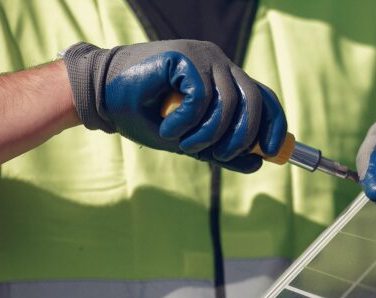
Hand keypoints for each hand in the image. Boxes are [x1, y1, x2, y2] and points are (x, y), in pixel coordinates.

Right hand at [62, 40, 285, 171]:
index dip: (274, 125)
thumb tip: (258, 163)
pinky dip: (188, 122)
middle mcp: (219, 64)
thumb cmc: (145, 117)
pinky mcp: (185, 56)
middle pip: (254, 100)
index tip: (273, 152)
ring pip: (229, 103)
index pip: (264, 98)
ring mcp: (203, 56)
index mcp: (225, 79)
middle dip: (243, 136)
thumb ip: (223, 150)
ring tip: (184, 144)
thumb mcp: (190, 140)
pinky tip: (169, 129)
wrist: (101, 97)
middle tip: (219, 155)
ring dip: (208, 135)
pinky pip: (202, 97)